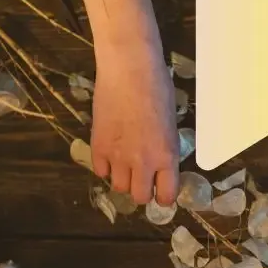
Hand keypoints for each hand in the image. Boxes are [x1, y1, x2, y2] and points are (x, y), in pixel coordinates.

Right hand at [89, 41, 179, 205]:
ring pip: (118, 187)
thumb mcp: (170, 122)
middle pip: (139, 197)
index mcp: (166, 155)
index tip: (162, 188)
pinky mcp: (97, 147)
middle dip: (142, 189)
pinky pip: (100, 171)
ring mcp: (117, 157)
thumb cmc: (157, 87)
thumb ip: (164, 148)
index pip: (166, 195)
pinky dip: (105, 166)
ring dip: (123, 178)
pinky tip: (110, 152)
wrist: (128, 70)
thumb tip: (159, 161)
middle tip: (143, 176)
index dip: (164, 195)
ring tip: (125, 162)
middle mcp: (142, 163)